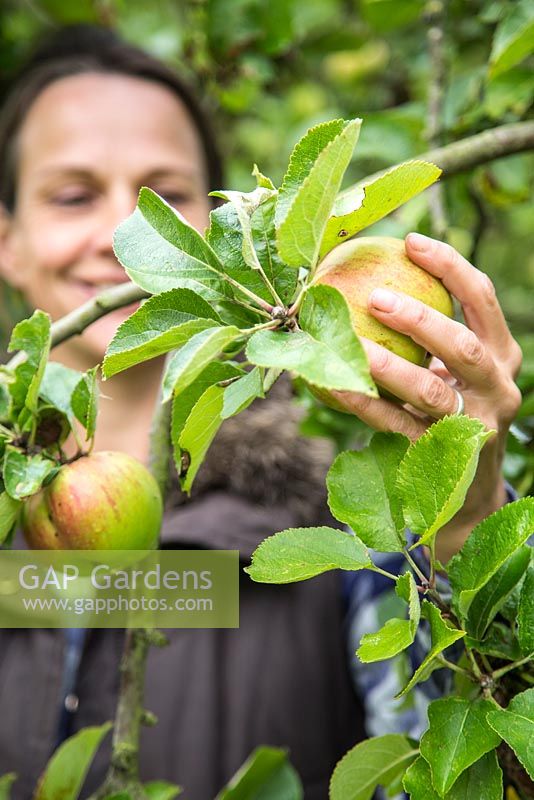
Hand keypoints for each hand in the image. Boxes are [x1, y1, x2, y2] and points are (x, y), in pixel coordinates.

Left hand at [331, 232, 522, 561]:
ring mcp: (474, 427)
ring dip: (390, 366)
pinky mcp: (444, 460)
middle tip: (373, 298)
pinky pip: (397, 426)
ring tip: (353, 346)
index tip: (411, 242)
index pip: (483, 301)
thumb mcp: (457, 372)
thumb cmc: (453, 413)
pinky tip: (333, 386)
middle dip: (419, 318)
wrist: (468, 493)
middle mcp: (498, 389)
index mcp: (503, 356)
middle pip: (462, 345)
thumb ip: (432, 336)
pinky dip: (365, 404)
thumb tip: (371, 277)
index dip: (450, 267)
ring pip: (432, 391)